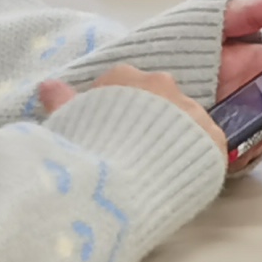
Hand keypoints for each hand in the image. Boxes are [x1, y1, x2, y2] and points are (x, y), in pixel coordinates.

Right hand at [37, 64, 231, 163]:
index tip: (102, 132)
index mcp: (125, 77)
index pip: (118, 85)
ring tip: (152, 165)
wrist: (127, 185)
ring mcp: (192, 109)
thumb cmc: (88, 150)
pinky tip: (176, 173)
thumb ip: (60, 101)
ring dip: (170, 136)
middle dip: (143, 120)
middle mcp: (163, 85)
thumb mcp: (66, 124)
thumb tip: (48, 85)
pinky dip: (191, 154)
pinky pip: (202, 142)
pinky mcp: (213, 137)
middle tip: (128, 150)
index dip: (108, 110)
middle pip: (153, 99)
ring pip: (181, 119)